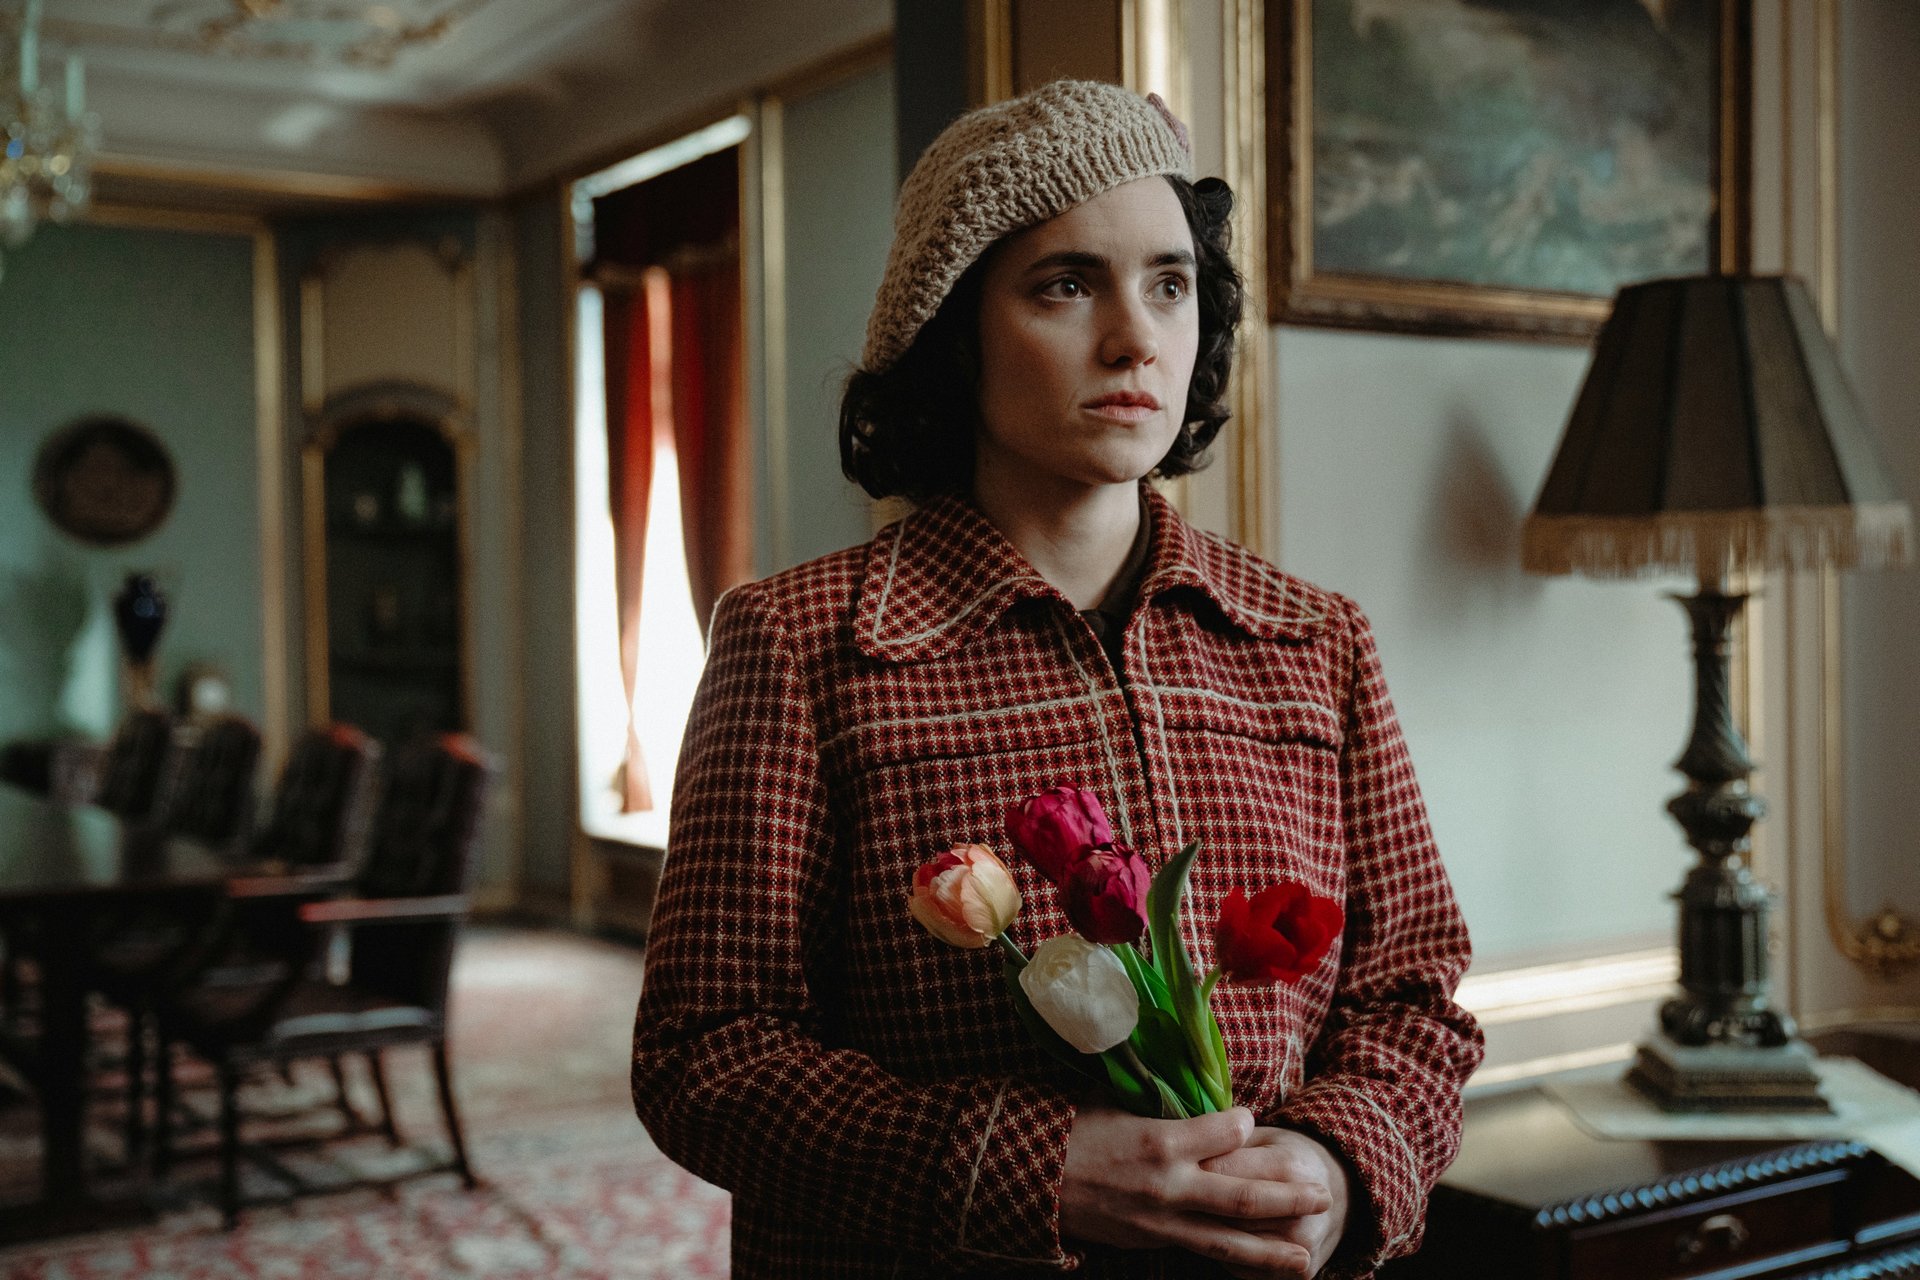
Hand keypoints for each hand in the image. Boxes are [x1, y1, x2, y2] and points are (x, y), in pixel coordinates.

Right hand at [1059, 1105, 1331, 1274]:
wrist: (1031, 1179)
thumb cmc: (1073, 1131)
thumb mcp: (1115, 1101)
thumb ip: (1158, 1099)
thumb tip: (1186, 1078)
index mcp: (1160, 1141)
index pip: (1225, 1132)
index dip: (1245, 1125)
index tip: (1255, 1121)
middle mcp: (1169, 1186)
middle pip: (1242, 1196)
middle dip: (1287, 1197)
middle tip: (1323, 1196)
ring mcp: (1162, 1221)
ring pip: (1228, 1240)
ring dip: (1272, 1251)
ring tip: (1308, 1258)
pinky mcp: (1152, 1241)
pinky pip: (1201, 1252)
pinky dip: (1233, 1260)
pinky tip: (1258, 1266)